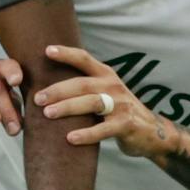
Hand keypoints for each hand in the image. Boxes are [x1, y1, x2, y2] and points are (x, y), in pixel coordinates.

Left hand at [33, 45, 174, 158]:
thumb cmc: (118, 110)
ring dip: (68, 107)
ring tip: (48, 114)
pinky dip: (86, 134)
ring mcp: (121, 105)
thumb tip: (46, 86)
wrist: (151, 132)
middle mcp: (113, 86)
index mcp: (105, 75)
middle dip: (58, 90)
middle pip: (82, 84)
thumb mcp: (104, 92)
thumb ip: (83, 87)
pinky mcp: (126, 125)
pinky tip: (70, 138)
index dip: (66, 53)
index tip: (47, 50)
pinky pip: (103, 129)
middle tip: (37, 98)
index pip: (84, 59)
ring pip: (91, 103)